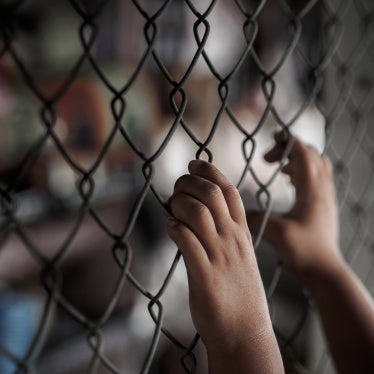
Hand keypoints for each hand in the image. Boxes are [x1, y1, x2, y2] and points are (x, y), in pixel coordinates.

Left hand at [166, 160, 272, 353]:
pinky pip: (187, 242)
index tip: (194, 163)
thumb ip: (222, 235)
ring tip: (171, 207)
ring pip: (198, 213)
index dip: (210, 171)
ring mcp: (220, 257)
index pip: (229, 190)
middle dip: (189, 182)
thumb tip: (193, 216)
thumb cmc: (238, 293)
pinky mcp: (205, 277)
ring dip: (179, 203)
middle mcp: (233, 240)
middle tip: (176, 186)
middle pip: (211, 194)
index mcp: (242, 233)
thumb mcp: (238, 257)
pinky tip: (170, 226)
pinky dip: (175, 228)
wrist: (245, 334)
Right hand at [247, 133, 340, 279]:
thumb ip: (253, 219)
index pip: (303, 153)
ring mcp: (326, 196)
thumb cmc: (303, 252)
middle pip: (311, 154)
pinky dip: (303, 171)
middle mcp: (322, 189)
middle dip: (289, 150)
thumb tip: (234, 209)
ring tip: (279, 169)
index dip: (285, 143)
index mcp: (311, 191)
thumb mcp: (276, 234)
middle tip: (269, 160)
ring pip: (317, 164)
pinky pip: (318, 176)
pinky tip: (288, 183)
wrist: (324, 270)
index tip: (267, 147)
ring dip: (298, 159)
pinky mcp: (324, 204)